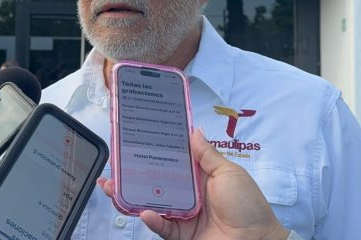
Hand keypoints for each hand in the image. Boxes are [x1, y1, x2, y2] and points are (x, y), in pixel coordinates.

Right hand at [99, 129, 289, 239]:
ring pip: (151, 204)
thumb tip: (194, 130)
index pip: (171, 162)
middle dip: (133, 175)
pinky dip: (152, 220)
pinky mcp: (180, 235)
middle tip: (114, 167)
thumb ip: (207, 155)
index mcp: (199, 177)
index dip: (154, 152)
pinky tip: (144, 212)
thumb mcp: (229, 172)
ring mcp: (182, 216)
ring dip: (131, 197)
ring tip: (112, 188)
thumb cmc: (247, 205)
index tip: (135, 142)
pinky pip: (162, 227)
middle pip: (154, 183)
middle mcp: (187, 195)